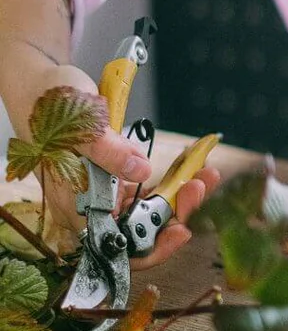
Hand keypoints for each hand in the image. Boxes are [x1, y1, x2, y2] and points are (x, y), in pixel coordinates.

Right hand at [12, 61, 219, 267]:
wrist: (38, 83)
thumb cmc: (48, 105)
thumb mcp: (80, 126)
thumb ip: (109, 152)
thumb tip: (140, 170)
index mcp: (75, 205)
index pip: (117, 246)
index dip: (151, 246)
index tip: (180, 229)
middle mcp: (90, 205)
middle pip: (140, 228)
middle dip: (176, 212)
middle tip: (200, 186)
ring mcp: (104, 191)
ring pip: (148, 208)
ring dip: (180, 195)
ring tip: (206, 174)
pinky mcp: (114, 176)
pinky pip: (148, 187)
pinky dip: (172, 178)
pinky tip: (191, 164)